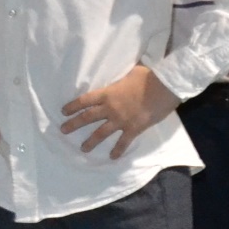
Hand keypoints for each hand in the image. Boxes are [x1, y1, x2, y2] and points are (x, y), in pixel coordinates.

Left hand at [59, 63, 178, 157]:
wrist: (165, 88)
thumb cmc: (149, 77)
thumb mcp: (132, 71)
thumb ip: (123, 75)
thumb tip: (124, 71)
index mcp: (108, 93)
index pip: (85, 100)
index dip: (73, 106)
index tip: (64, 112)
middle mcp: (110, 108)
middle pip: (87, 117)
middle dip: (74, 124)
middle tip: (63, 130)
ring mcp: (121, 120)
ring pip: (101, 133)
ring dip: (91, 142)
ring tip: (83, 149)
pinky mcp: (133, 129)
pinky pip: (123, 142)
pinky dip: (118, 150)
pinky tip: (112, 157)